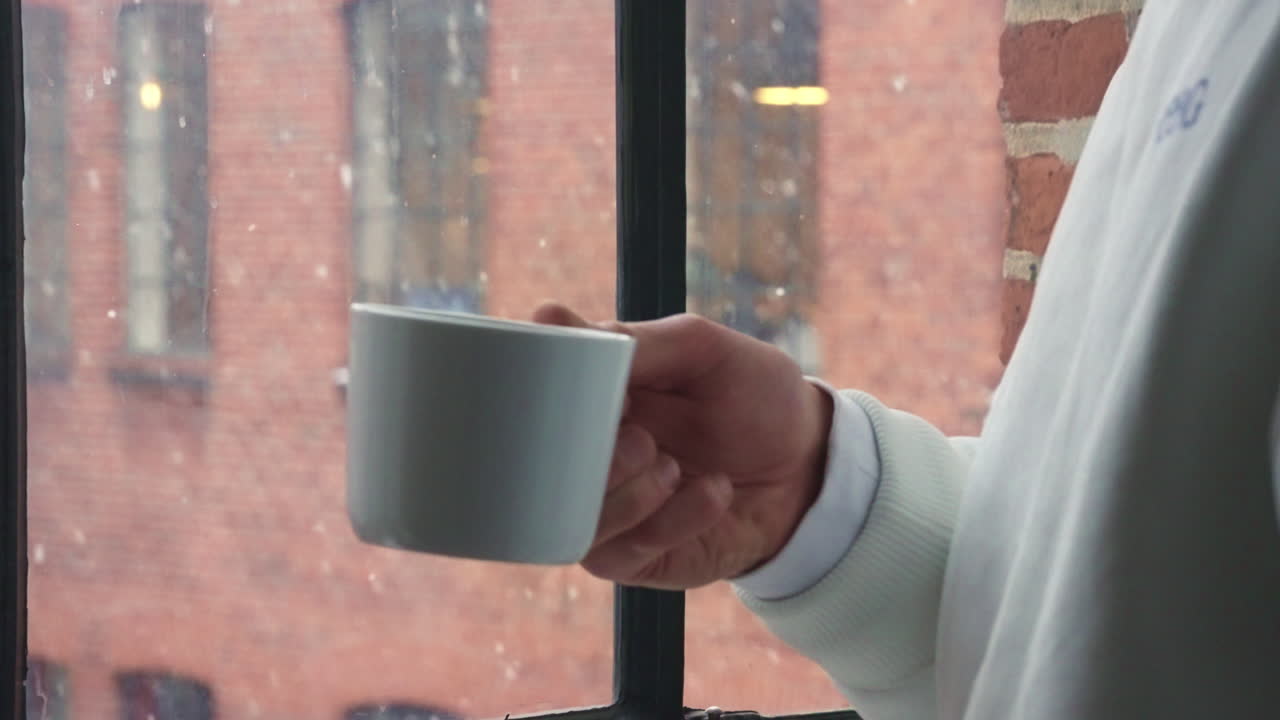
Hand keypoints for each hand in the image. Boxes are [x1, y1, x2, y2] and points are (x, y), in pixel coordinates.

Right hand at [533, 303, 833, 589]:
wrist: (808, 468)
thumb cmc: (752, 396)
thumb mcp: (702, 349)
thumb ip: (634, 341)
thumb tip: (548, 317)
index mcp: (587, 397)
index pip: (525, 394)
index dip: (542, 394)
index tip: (598, 390)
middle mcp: (582, 452)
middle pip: (536, 465)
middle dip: (588, 454)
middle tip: (642, 437)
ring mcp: (600, 507)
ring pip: (572, 516)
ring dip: (626, 493)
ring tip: (673, 467)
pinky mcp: (627, 557)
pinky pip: (618, 552)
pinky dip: (670, 520)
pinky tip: (713, 493)